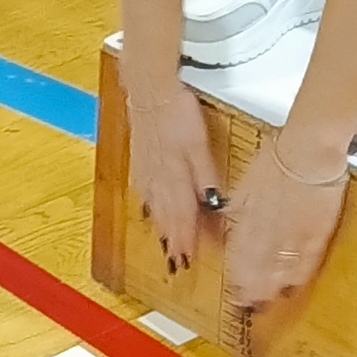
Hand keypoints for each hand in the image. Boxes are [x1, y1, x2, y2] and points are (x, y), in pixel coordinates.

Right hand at [125, 76, 230, 272]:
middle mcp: (159, 180)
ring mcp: (147, 171)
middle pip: (168, 218)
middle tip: (177, 266)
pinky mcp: (141, 160)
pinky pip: (145, 193)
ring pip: (155, 208)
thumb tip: (214, 205)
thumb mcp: (199, 145)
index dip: (187, 240)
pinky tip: (148, 213)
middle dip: (174, 242)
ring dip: (161, 229)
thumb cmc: (177, 114)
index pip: (184, 217)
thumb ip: (205, 176)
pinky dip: (149, 209)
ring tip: (164, 248)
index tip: (190, 262)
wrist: (149, 90)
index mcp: (176, 178)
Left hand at [221, 134, 350, 316]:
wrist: (309, 151)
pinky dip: (296, 277)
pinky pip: (305, 263)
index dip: (235, 275)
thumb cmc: (278, 158)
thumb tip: (226, 225)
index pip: (238, 255)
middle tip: (245, 306)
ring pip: (278, 271)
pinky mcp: (317, 235)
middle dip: (249, 289)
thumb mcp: (245, 184)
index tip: (231, 290)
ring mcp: (293, 236)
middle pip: (256, 268)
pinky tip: (292, 288)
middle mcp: (267, 231)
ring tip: (264, 304)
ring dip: (269, 289)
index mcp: (248, 218)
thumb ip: (236, 210)